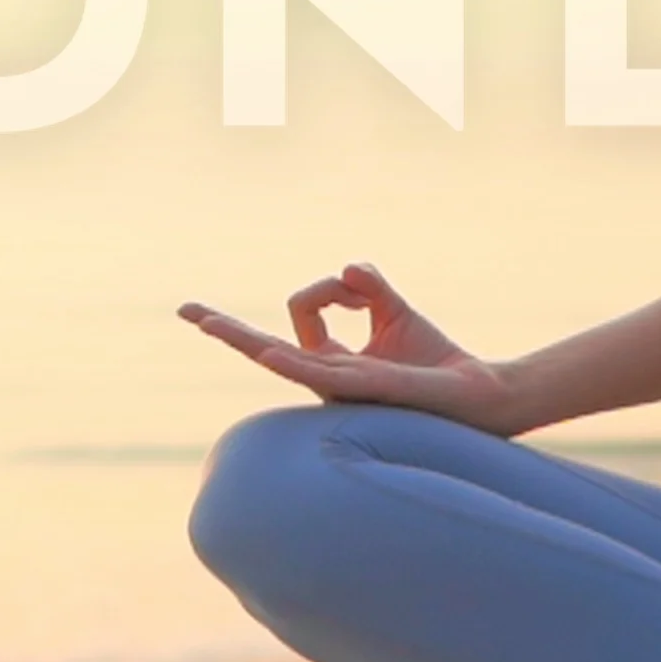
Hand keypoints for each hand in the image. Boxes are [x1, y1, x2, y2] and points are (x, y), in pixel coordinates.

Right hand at [177, 262, 521, 432]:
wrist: (476, 393)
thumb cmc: (435, 360)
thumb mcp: (395, 310)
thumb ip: (368, 286)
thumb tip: (346, 269)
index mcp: (331, 362)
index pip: (297, 316)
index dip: (324, 289)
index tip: (360, 286)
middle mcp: (326, 377)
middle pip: (262, 346)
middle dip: (224, 327)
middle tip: (184, 309)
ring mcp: (338, 386)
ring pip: (277, 357)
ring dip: (239, 336)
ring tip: (203, 319)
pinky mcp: (361, 388)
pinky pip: (317, 371)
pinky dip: (290, 358)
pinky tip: (266, 352)